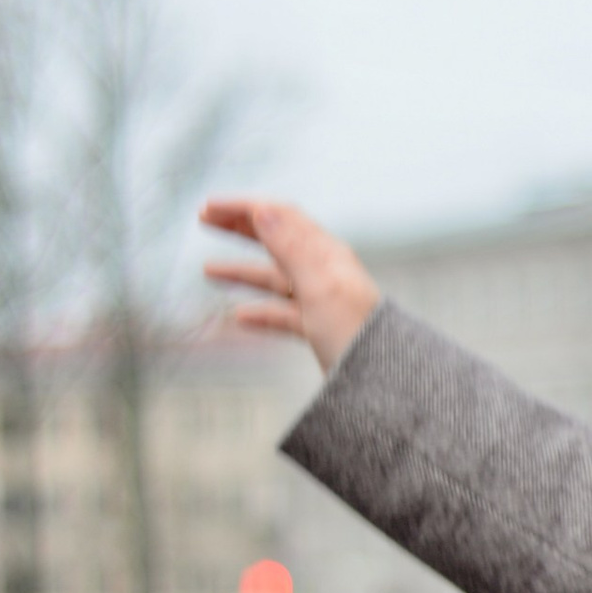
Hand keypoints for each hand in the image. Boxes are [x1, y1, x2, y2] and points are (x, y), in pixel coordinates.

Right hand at [200, 196, 380, 373]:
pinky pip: (286, 315)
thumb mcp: (319, 288)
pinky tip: (240, 317)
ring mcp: (324, 302)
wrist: (388, 384)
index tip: (208, 208)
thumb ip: (290, 249)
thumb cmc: (357, 334)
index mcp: (327, 255)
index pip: (281, 217)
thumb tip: (262, 210)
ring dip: (243, 272)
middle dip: (240, 229)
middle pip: (278, 241)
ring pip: (277, 280)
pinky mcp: (323, 331)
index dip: (244, 209)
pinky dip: (261, 312)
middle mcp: (326, 273)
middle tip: (203, 220)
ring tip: (208, 271)